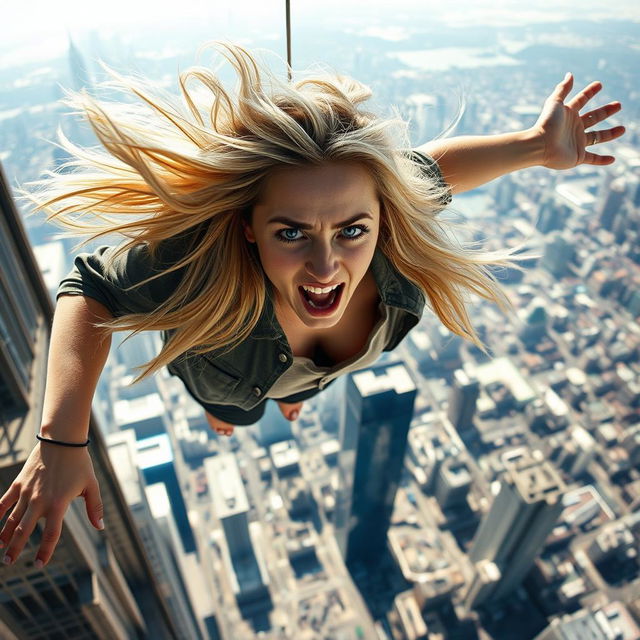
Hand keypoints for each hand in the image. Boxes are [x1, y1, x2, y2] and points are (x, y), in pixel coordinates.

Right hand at [0, 441, 103, 567]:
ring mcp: (26, 493)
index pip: (51, 535)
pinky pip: (4, 502)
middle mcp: (39, 501)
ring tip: (1, 550)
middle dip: (16, 549)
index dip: (45, 551)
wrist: (62, 441)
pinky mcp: (18, 484)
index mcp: (58, 504)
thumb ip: (95, 508)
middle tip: (9, 563)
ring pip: (12, 520)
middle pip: (24, 531)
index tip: (40, 564)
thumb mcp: (91, 485)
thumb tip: (100, 527)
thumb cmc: (80, 463)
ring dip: (5, 536)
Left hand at [532, 73, 624, 169]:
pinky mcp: (577, 156)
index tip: (599, 84)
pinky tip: (612, 159)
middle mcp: (574, 127)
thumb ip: (562, 89)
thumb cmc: (546, 124)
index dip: (589, 92)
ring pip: (597, 137)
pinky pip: (593, 159)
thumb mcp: (555, 103)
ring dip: (610, 134)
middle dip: (606, 111)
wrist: (540, 145)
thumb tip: (570, 74)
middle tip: (618, 105)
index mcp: (568, 114)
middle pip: (594, 117)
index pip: (581, 100)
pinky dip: (602, 160)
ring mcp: (576, 142)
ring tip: (622, 129)